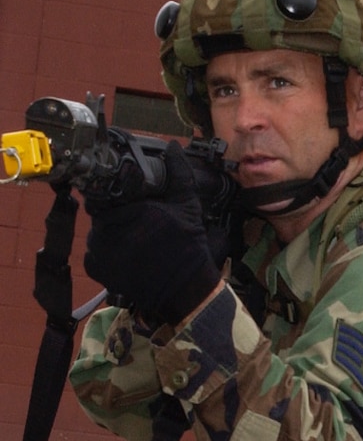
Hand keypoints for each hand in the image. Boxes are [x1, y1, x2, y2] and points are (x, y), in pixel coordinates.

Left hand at [82, 143, 221, 328]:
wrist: (184, 291)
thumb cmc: (187, 249)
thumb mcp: (188, 208)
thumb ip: (178, 176)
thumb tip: (173, 149)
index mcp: (121, 208)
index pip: (106, 191)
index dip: (118, 194)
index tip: (132, 201)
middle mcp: (103, 227)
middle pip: (101, 212)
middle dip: (117, 214)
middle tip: (140, 225)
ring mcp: (96, 249)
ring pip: (98, 231)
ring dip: (113, 233)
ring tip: (137, 242)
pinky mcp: (95, 268)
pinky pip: (95, 253)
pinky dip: (109, 253)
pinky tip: (129, 256)